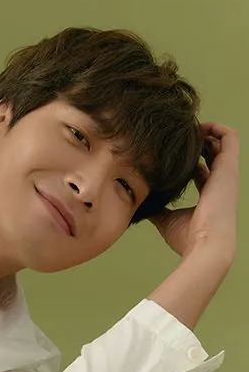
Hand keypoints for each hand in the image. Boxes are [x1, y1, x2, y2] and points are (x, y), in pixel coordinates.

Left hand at [149, 121, 238, 261]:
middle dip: (197, 142)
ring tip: (187, 128)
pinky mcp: (229, 167)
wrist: (205, 244)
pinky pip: (230, 138)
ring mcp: (225, 174)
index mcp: (207, 194)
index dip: (190, 160)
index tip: (170, 153)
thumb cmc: (188, 237)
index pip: (202, 171)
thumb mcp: (166, 220)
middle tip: (177, 136)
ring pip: (222, 143)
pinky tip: (198, 127)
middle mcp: (219, 182)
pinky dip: (217, 127)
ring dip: (206, 131)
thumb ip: (157, 209)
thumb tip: (140, 204)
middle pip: (212, 154)